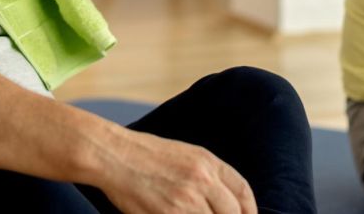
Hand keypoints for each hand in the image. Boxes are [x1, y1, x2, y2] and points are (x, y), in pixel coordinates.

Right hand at [99, 130, 255, 213]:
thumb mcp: (186, 155)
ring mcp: (186, 200)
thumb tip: (226, 200)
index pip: (242, 192)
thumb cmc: (147, 155)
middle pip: (232, 213)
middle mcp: (202, 180)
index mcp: (209, 163)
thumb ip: (209, 175)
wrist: (114, 155)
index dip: (249, 210)